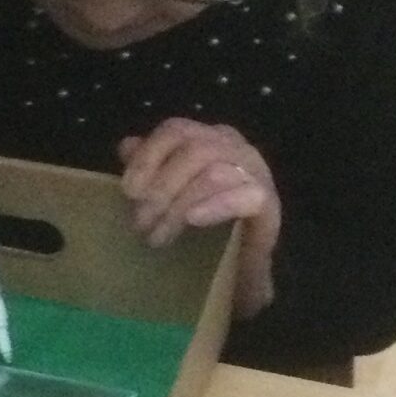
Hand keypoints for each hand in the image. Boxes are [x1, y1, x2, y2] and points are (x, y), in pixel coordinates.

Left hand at [118, 121, 281, 317]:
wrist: (238, 266)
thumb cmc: (200, 223)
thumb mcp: (167, 194)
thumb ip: (151, 168)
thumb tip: (126, 147)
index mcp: (210, 138)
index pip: (176, 130)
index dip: (148, 156)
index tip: (128, 190)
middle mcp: (236, 147)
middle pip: (194, 150)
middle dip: (161, 187)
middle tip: (140, 222)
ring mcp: (256, 172)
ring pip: (214, 173)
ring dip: (179, 205)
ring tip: (158, 235)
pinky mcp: (268, 202)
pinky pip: (245, 195)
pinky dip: (216, 206)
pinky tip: (193, 220)